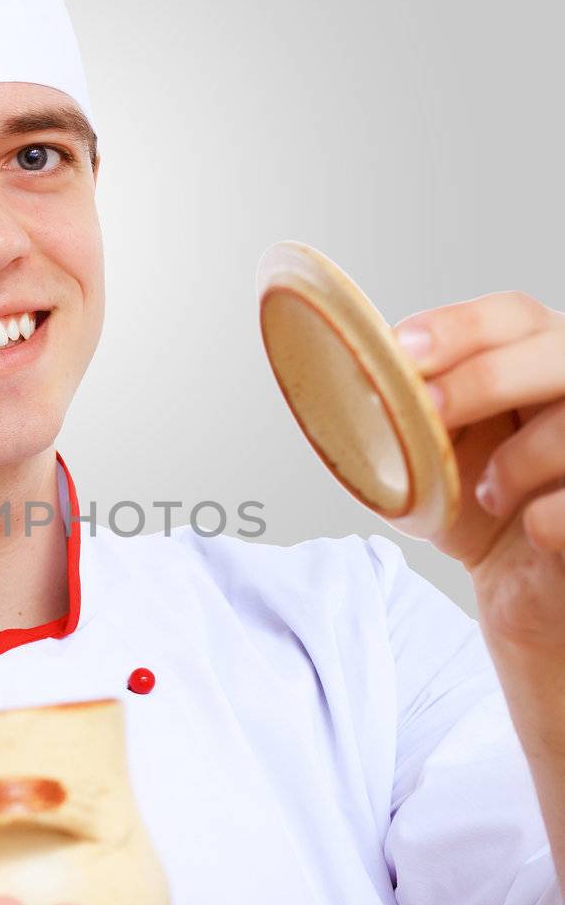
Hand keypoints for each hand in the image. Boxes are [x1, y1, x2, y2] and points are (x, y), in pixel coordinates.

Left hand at [393, 289, 564, 645]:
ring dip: (519, 458)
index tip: (404, 351)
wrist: (520, 588)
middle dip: (487, 378)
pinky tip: (529, 528)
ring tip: (486, 493)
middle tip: (431, 409)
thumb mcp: (435, 454)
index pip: (514, 316)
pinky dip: (548, 516)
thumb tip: (359, 385)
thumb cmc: (480, 509)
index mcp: (539, 361)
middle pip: (559, 350)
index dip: (461, 326)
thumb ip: (411, 414)